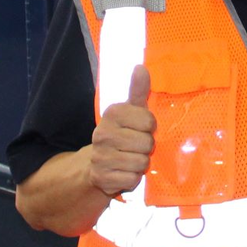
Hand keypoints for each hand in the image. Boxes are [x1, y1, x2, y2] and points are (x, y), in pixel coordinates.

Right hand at [88, 65, 156, 197]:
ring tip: (130, 159)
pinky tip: (123, 172)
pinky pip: (133, 179)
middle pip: (147, 143)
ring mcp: (100, 157)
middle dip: (146, 147)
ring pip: (141, 162)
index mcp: (112, 114)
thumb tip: (141, 67)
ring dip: (140, 164)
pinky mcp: (102, 178)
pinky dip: (132, 178)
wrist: (96, 164)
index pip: (149, 121)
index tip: (140, 128)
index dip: (150, 127)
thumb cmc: (122, 133)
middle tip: (135, 146)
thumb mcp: (131, 111)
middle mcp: (102, 134)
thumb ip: (138, 90)